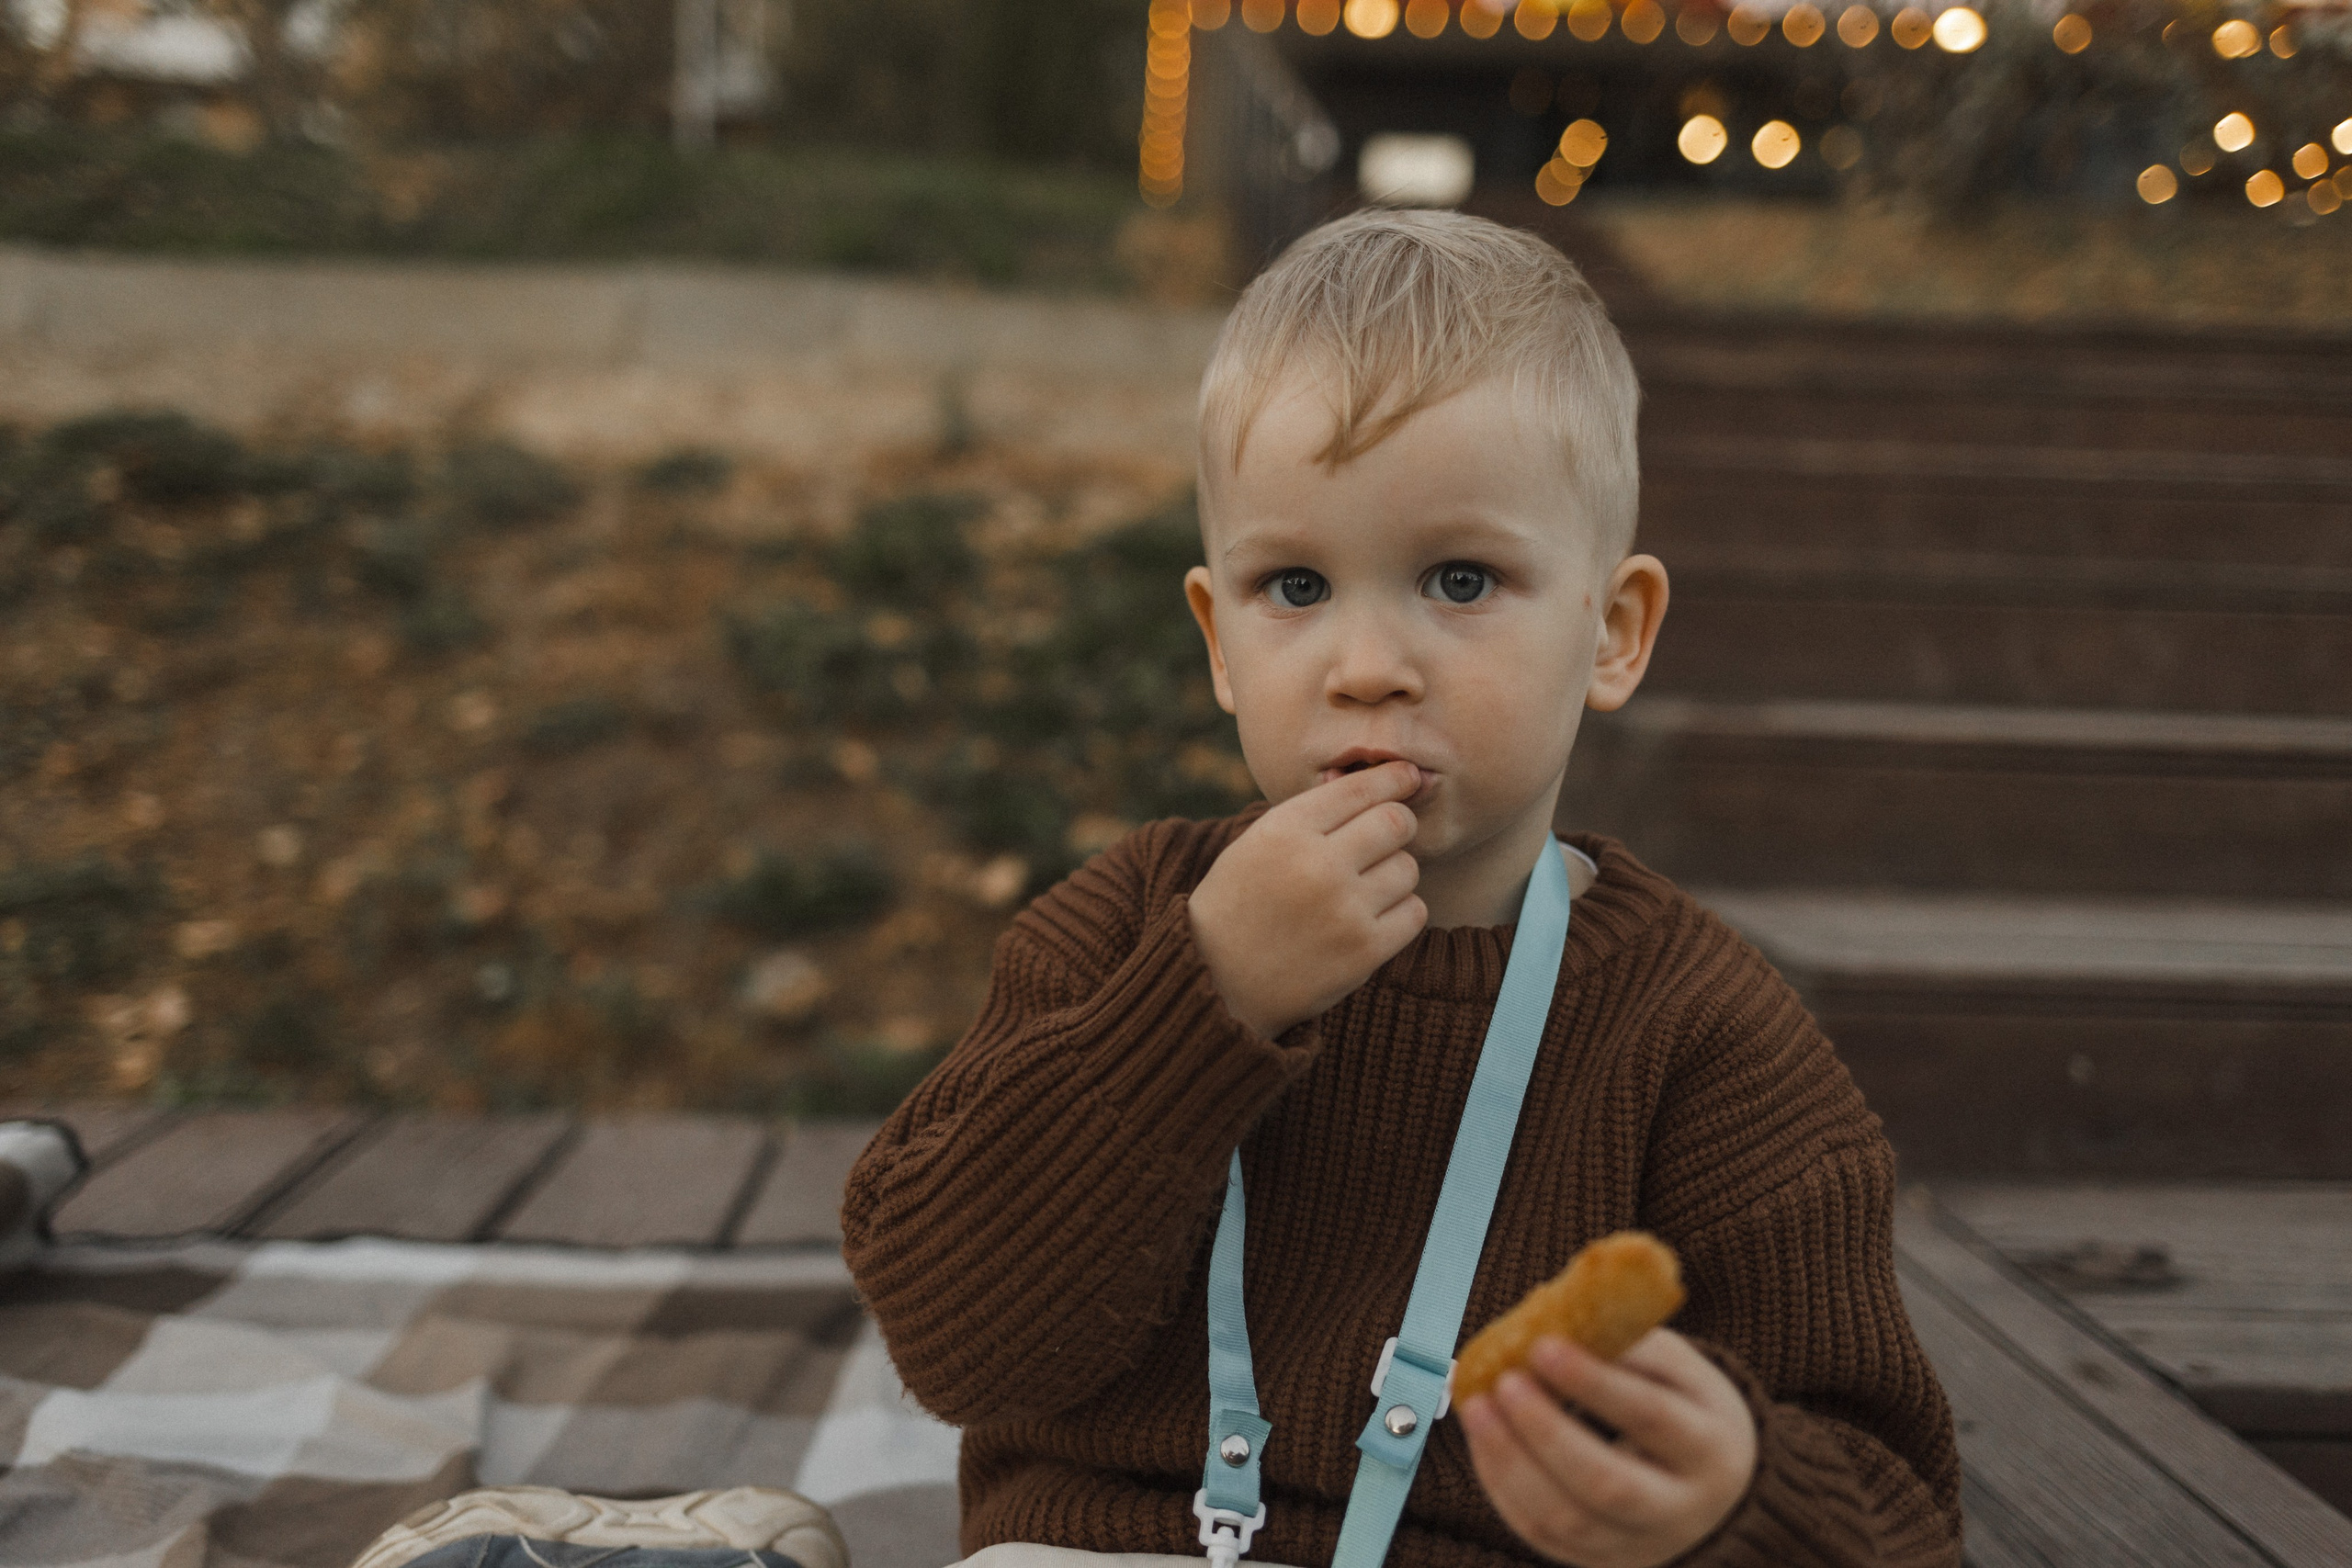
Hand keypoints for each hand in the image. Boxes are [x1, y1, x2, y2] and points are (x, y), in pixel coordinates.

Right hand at [1187, 760, 1425, 1038]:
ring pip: (1408, 868)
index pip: (1360, 789)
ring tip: (1363, 889)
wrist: (1218, 983)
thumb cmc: (1241, 903)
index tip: (1407, 777)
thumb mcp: (1257, 843)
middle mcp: (1317, 865)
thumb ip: (1312, 813)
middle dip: (1398, 825)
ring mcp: (1344, 909)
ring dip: (1395, 875)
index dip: (1392, 778)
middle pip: (1396, 822)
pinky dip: (1400, 912)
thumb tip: (1381, 783)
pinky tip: (1371, 918)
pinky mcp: (1365, 950)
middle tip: (1387, 838)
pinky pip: (1415, 911)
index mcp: (1284, 830)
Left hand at [1459, 1331, 1757, 1567]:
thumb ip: (1624, 1343)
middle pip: (1609, 1483)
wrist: (1715, 1484)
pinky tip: (1482, 1439)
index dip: (1595, 1383)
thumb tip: (1550, 1316)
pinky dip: (1503, 1486)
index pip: (1651, 1417)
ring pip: (1568, 1520)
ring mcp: (1639, 1544)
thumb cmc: (1684, 1406)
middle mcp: (1681, 1509)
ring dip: (1511, 1463)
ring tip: (1477, 1407)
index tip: (1542, 1345)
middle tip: (1504, 1382)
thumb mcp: (1677, 1368)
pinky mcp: (1600, 1560)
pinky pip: (1542, 1534)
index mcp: (1710, 1447)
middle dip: (1547, 1432)